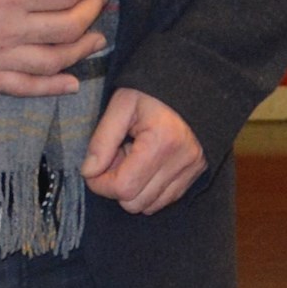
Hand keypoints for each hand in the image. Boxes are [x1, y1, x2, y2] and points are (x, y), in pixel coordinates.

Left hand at [79, 89, 206, 214]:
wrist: (194, 82)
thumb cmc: (154, 90)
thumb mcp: (121, 105)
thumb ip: (102, 140)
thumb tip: (88, 172)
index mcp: (161, 142)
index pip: (123, 188)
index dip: (100, 184)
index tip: (94, 167)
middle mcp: (181, 161)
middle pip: (135, 203)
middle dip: (117, 186)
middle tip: (115, 159)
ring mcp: (193, 169)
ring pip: (151, 206)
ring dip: (135, 188)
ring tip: (133, 160)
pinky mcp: (198, 172)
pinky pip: (167, 199)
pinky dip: (151, 189)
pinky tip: (148, 164)